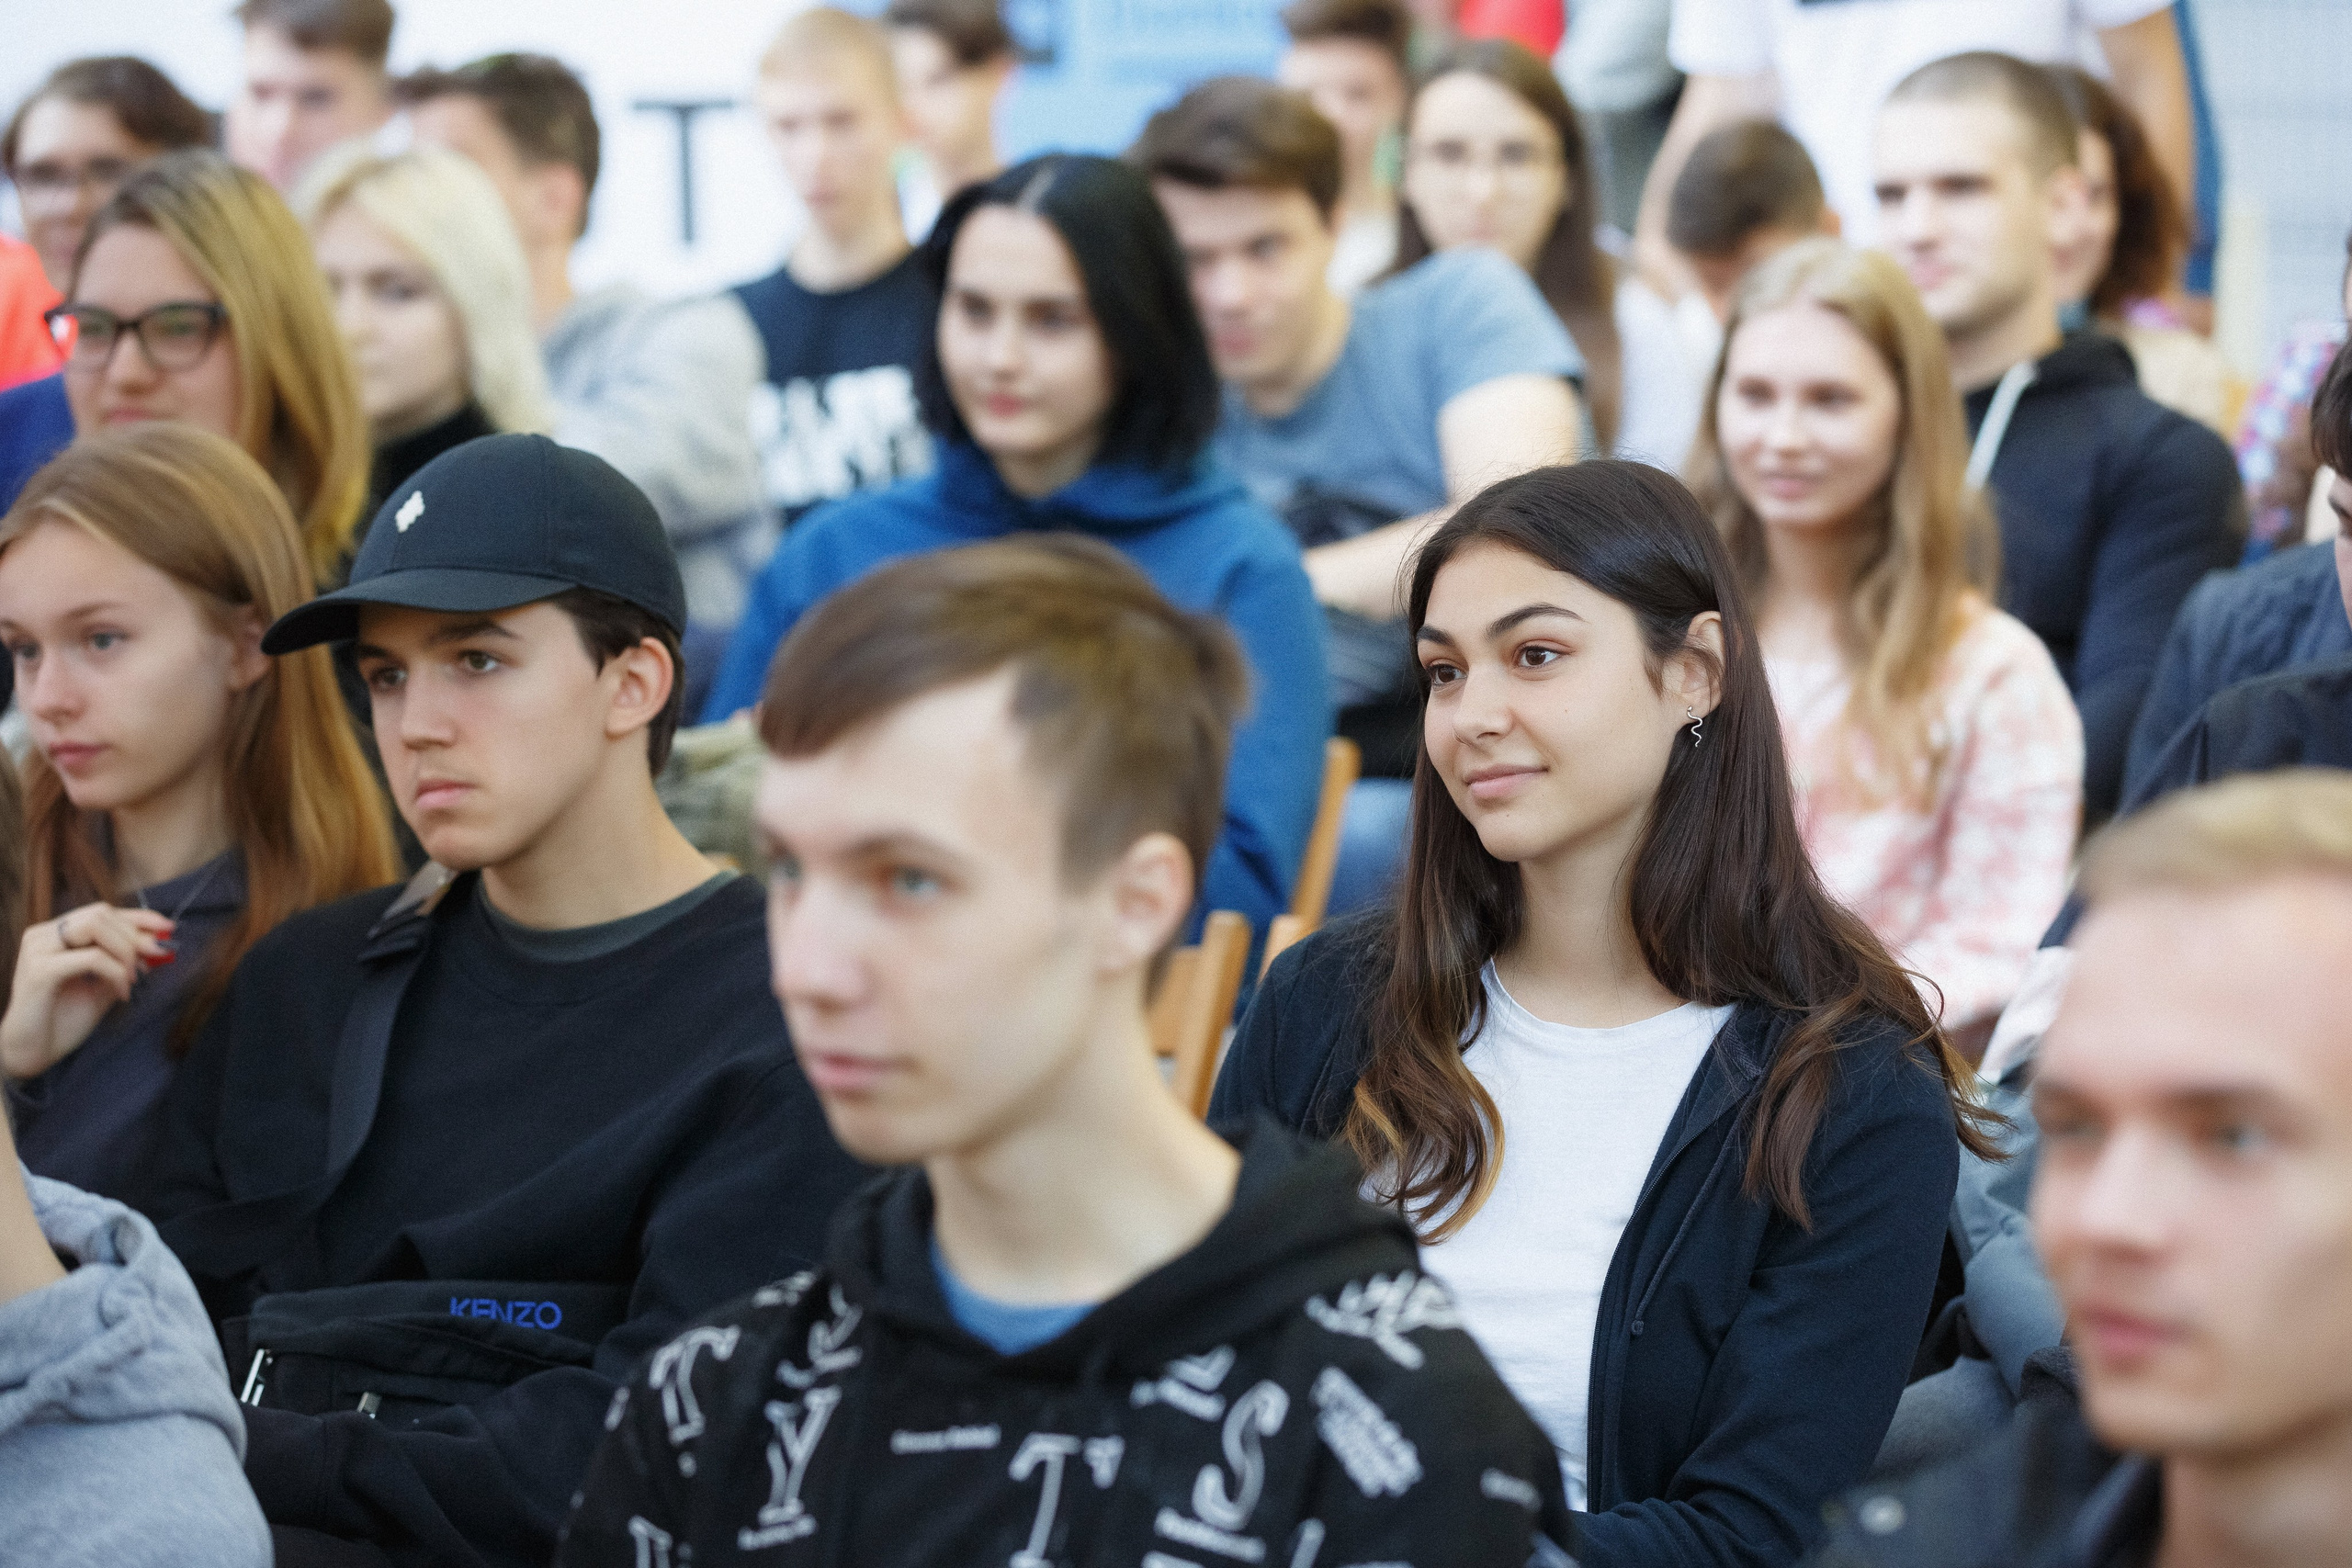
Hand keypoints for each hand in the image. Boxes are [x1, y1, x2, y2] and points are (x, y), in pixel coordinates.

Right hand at [0, 902, 176, 1080]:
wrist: (33, 1052)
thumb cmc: (65, 1020)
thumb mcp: (104, 986)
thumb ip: (125, 964)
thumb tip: (158, 945)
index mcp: (55, 935)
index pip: (101, 912)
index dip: (138, 917)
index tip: (168, 928)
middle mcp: (42, 936)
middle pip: (100, 914)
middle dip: (136, 935)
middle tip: (157, 957)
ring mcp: (37, 951)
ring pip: (94, 926)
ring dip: (125, 950)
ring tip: (134, 978)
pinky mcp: (39, 972)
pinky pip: (91, 958)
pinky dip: (116, 972)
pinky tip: (122, 993)